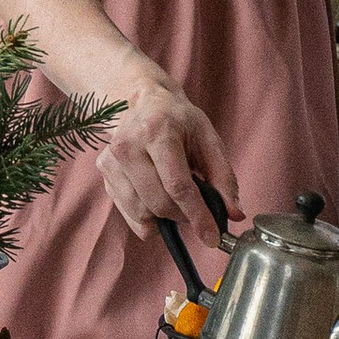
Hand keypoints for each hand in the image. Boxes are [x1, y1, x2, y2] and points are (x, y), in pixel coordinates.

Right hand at [96, 73, 240, 244]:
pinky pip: (129, 214)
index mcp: (157, 132)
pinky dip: (148, 217)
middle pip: (159, 203)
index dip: (197, 215)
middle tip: (196, 210)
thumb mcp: (207, 138)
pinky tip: (157, 199)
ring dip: (165, 218)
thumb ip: (223, 177)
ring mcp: (111, 161)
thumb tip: (234, 214)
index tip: (212, 237)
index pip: (177, 186)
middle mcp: (128, 146)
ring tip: (176, 200)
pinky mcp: (104, 174)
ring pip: (142, 213)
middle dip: (183, 216)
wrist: (141, 101)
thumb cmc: (177, 120)